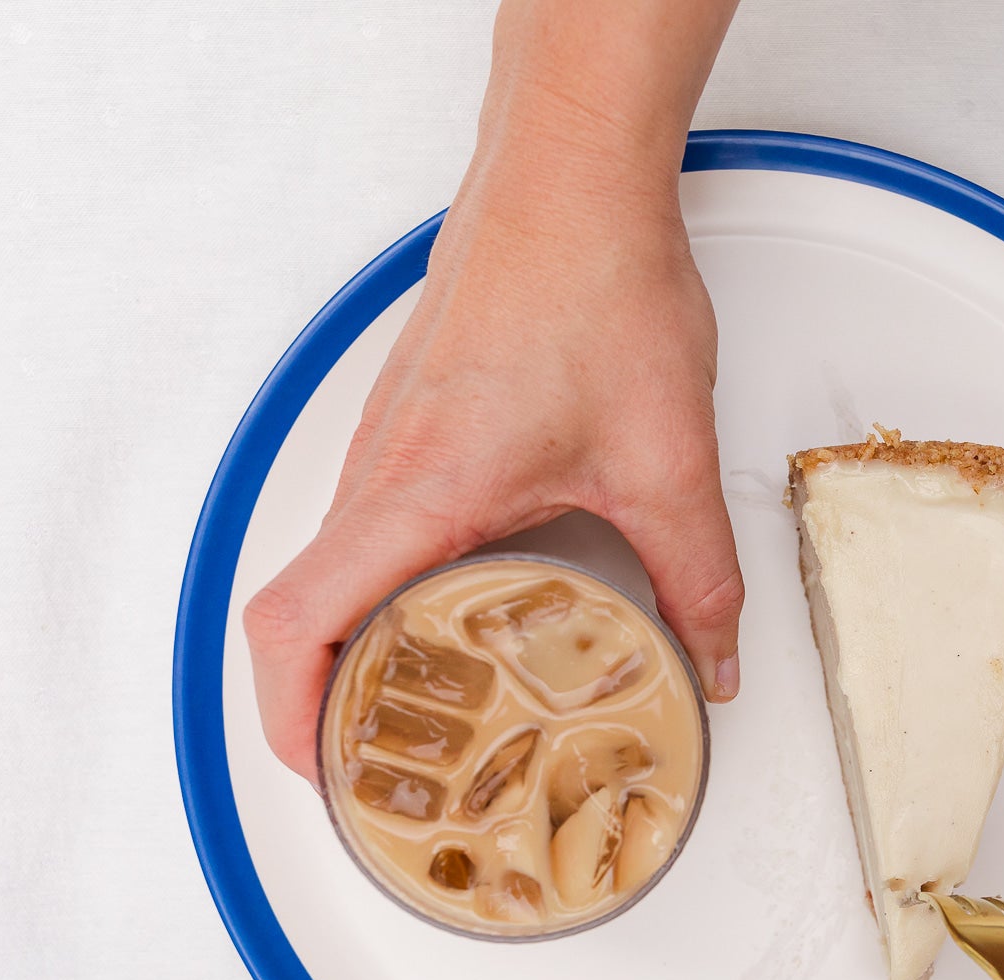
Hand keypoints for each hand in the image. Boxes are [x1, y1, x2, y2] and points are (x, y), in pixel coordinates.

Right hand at [242, 142, 739, 780]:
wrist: (572, 176)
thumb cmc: (594, 283)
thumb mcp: (667, 460)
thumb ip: (699, 578)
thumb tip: (714, 662)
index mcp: (416, 492)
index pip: (294, 626)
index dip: (289, 721)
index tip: (331, 779)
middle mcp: (378, 471)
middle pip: (301, 616)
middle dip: (326, 708)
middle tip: (393, 773)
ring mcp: (383, 444)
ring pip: (332, 571)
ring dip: (359, 647)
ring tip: (429, 718)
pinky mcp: (409, 423)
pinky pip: (367, 529)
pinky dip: (385, 592)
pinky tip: (462, 618)